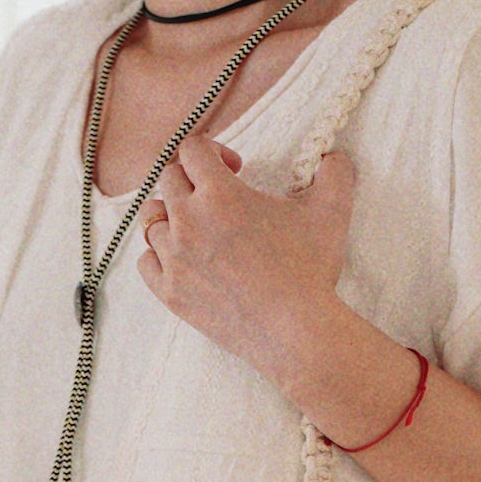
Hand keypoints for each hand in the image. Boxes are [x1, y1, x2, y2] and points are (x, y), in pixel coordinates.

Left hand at [137, 134, 355, 388]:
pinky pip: (145, 262)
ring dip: (172, 217)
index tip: (235, 169)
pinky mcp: (171, 293)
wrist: (295, 332)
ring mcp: (174, 259)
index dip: (214, 152)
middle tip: (218, 198)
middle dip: (193, 181)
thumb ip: (334, 173)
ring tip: (199, 229)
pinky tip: (183, 259)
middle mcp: (188, 221)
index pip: (193, 149)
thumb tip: (333, 157)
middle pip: (168, 180)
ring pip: (152, 220)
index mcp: (219, 193)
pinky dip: (159, 255)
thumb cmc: (310, 270)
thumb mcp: (331, 213)